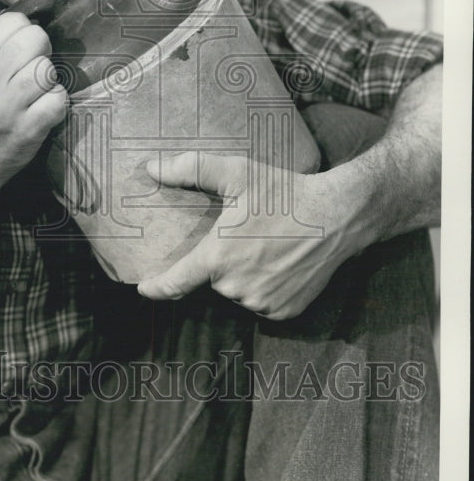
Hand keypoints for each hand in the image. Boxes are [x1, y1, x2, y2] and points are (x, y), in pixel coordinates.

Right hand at [0, 12, 66, 208]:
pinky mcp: (27, 128)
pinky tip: (43, 110)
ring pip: (47, 69)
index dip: (24, 32)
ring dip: (48, 80)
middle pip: (35, 38)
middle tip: (33, 69)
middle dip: (41, 51)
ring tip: (35, 93)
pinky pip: (59, 98)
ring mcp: (6, 106)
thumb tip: (30, 20)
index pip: (13, 20)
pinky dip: (57, 103)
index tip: (21, 51)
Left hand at [137, 153, 360, 319]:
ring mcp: (261, 302)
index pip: (176, 282)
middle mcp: (235, 286)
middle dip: (221, 261)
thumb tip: (150, 168)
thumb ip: (190, 169)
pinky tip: (280, 263)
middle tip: (244, 235)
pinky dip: (265, 288)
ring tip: (266, 246)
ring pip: (238, 292)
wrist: (337, 215)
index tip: (144, 289)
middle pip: (214, 279)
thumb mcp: (235, 172)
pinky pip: (262, 303)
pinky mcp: (284, 312)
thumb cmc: (283, 192)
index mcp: (217, 257)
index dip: (157, 287)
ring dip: (243, 275)